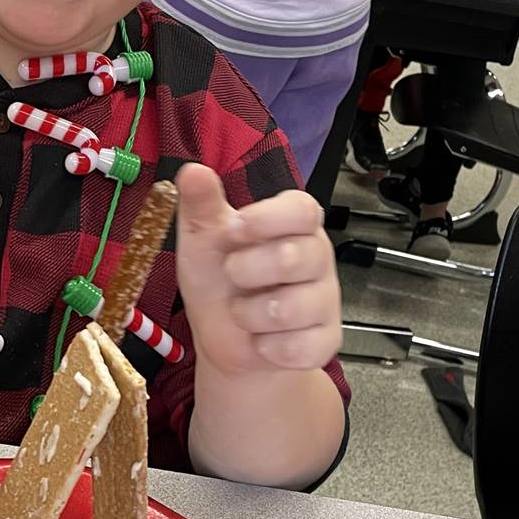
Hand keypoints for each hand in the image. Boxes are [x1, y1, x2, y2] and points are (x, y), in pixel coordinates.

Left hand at [175, 165, 340, 374]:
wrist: (224, 341)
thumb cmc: (218, 283)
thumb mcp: (203, 241)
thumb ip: (201, 205)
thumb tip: (193, 170)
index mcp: (292, 225)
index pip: (302, 209)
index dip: (268, 219)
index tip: (234, 229)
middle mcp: (316, 258)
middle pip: (296, 257)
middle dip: (248, 271)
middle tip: (233, 276)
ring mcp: (325, 300)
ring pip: (292, 308)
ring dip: (250, 315)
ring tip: (244, 312)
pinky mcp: (325, 341)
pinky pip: (298, 347)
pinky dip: (267, 348)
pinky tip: (261, 340)